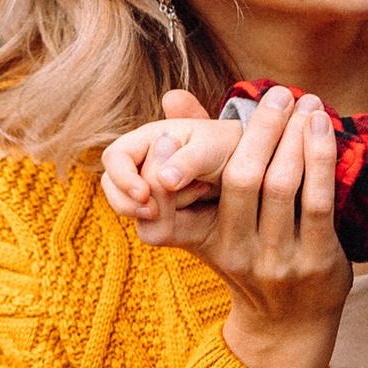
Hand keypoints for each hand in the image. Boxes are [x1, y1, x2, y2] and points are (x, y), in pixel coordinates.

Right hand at [101, 97, 247, 245]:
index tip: (144, 194)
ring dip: (160, 210)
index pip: (115, 158)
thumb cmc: (232, 146)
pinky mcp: (163, 215)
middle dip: (132, 203)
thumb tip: (162, 181)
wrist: (253, 169)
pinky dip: (173, 220)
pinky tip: (201, 201)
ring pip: (132, 211)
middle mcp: (144, 165)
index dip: (123, 177)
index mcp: (148, 139)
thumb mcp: (213, 147)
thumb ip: (188, 160)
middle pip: (114, 189)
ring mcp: (152, 192)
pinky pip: (152, 227)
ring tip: (199, 192)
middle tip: (156, 211)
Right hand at [192, 86, 350, 367]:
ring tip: (308, 104)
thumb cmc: (248, 261)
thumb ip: (196, 162)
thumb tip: (172, 97)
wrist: (287, 326)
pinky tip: (324, 131)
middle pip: (246, 177)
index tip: (233, 105)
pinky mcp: (318, 262)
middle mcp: (242, 252)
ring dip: (298, 137)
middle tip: (280, 93)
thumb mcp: (212, 224)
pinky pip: (319, 202)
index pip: (208, 182)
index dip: (218, 139)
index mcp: (211, 240)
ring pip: (284, 185)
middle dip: (264, 130)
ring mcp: (281, 259)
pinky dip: (321, 160)